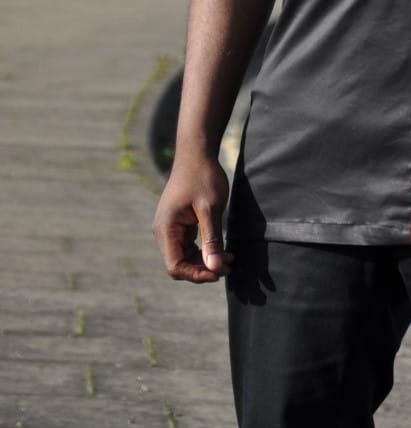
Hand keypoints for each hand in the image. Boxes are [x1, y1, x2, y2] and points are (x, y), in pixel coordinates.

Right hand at [152, 155, 232, 281]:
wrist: (197, 153)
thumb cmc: (203, 177)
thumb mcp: (210, 208)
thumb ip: (212, 239)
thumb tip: (215, 268)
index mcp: (166, 228)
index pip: (175, 266)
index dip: (196, 275)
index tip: (219, 272)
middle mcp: (164, 230)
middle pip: (179, 264)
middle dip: (203, 269)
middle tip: (229, 266)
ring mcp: (170, 227)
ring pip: (185, 256)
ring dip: (205, 260)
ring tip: (229, 259)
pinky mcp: (179, 223)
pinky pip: (188, 245)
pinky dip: (204, 249)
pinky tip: (222, 249)